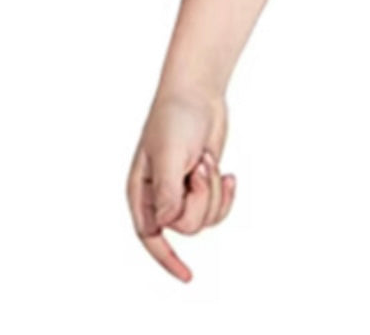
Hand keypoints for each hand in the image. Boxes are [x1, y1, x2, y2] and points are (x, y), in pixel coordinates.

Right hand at [126, 89, 236, 280]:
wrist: (197, 93)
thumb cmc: (176, 118)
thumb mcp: (170, 153)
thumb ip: (167, 191)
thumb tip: (166, 224)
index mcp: (141, 193)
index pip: (151, 235)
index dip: (167, 258)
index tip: (188, 275)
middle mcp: (160, 197)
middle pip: (187, 225)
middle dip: (202, 197)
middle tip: (201, 165)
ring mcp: (183, 192)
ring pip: (205, 218)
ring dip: (213, 191)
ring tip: (207, 160)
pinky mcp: (202, 185)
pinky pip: (218, 208)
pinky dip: (226, 193)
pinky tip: (228, 173)